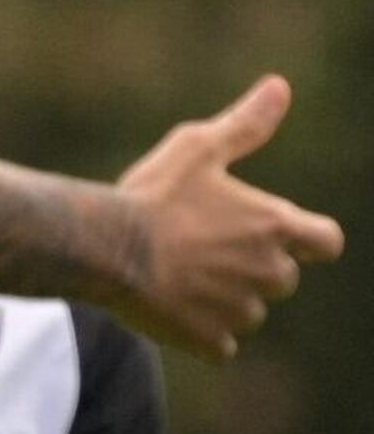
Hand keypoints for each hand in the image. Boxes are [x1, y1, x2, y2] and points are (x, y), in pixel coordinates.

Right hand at [116, 75, 341, 356]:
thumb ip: (246, 125)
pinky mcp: (206, 339)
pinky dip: (202, 334)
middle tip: (205, 252)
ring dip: (226, 301)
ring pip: (249, 313)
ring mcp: (239, 309)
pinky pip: (219, 345)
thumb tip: (281, 87)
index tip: (280, 236)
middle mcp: (267, 271)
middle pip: (282, 279)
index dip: (308, 240)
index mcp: (275, 226)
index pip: (326, 242)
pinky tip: (172, 312)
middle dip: (253, 270)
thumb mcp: (198, 148)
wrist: (106, 246)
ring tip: (181, 280)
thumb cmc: (153, 195)